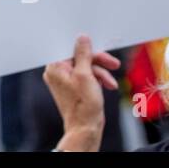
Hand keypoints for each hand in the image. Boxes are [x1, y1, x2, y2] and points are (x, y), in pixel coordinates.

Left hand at [43, 34, 119, 151]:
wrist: (86, 128)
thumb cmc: (83, 105)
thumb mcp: (85, 75)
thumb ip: (83, 54)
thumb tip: (82, 38)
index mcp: (55, 67)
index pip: (70, 49)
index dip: (86, 48)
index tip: (99, 48)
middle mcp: (58, 73)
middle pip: (81, 58)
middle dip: (99, 62)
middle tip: (113, 64)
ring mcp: (66, 80)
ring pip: (87, 67)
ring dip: (101, 73)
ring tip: (111, 83)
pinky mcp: (75, 87)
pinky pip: (88, 76)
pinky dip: (98, 80)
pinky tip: (108, 86)